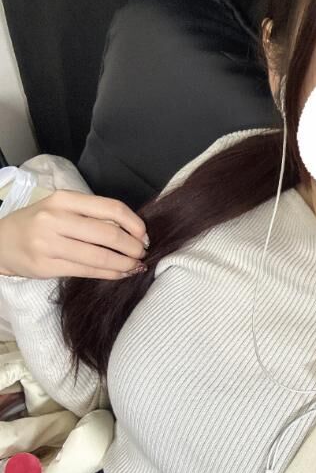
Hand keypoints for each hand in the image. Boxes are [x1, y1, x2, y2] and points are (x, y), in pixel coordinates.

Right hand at [0, 190, 148, 279]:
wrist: (0, 242)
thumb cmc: (38, 224)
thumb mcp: (61, 209)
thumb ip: (91, 215)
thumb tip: (133, 231)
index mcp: (64, 199)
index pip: (111, 208)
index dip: (134, 223)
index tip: (144, 235)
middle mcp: (56, 219)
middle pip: (108, 233)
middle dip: (133, 247)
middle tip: (142, 253)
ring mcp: (49, 243)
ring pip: (100, 256)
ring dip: (125, 263)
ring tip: (136, 266)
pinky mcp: (47, 266)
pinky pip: (87, 271)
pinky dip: (110, 274)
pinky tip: (120, 274)